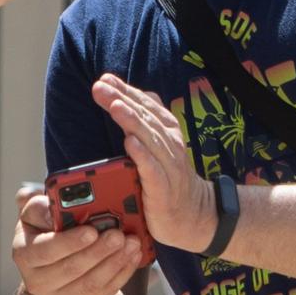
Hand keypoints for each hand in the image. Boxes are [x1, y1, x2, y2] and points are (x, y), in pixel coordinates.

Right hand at [11, 189, 144, 294]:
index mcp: (24, 254)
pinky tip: (133, 257)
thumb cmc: (48, 229)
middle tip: (119, 235)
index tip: (92, 231)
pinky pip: (103, 294)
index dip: (69, 242)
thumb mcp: (38, 214)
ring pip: (90, 284)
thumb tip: (43, 203)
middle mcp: (35, 282)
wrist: (55, 262)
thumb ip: (39, 206)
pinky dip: (121, 274)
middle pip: (71, 269)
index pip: (45, 251)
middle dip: (99, 251)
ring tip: (132, 243)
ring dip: (114, 263)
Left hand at [91, 74, 216, 252]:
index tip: (105, 79)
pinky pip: (153, 170)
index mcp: (166, 132)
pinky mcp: (163, 189)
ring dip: (131, 121)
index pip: (145, 106)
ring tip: (114, 106)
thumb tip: (131, 95)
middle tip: (100, 87)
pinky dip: (142, 155)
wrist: (195, 215)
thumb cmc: (172, 179)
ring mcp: (168, 167)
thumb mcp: (161, 146)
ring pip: (149, 139)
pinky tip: (129, 143)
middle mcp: (169, 145)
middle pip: (144, 118)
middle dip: (122, 100)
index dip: (126, 91)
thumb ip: (147, 122)